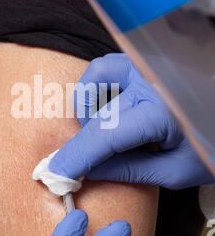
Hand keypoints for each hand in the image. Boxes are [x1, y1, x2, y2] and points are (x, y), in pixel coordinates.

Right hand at [49, 54, 213, 189]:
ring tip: (99, 132)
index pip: (106, 134)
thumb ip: (131, 170)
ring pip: (96, 75)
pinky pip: (110, 67)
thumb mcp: (178, 171)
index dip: (77, 156)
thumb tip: (90, 171)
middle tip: (79, 165)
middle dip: (83, 143)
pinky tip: (111, 109)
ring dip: (86, 105)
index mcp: (163, 111)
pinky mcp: (147, 62)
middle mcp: (151, 81)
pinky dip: (100, 86)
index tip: (56, 173)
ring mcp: (148, 66)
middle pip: (98, 113)